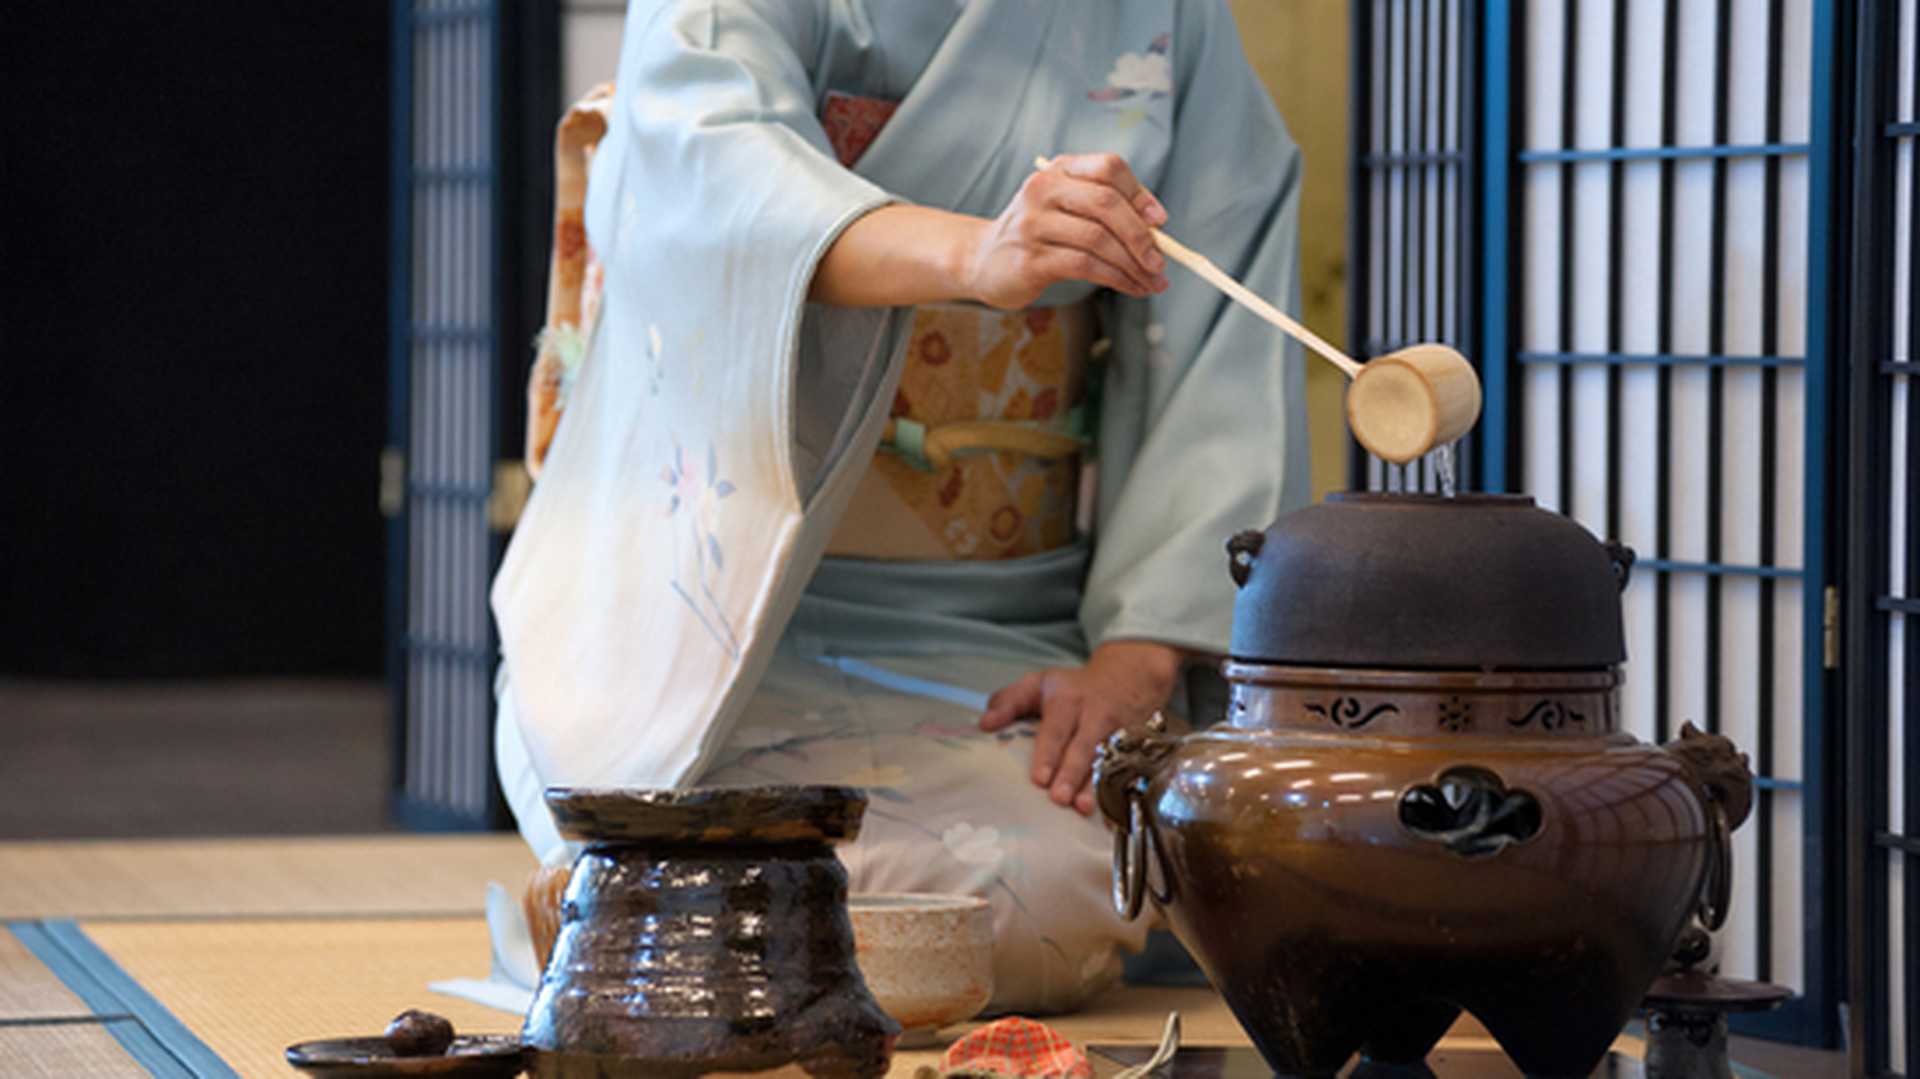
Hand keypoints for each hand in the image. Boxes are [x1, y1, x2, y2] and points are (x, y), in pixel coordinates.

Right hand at [962, 153, 1170, 308]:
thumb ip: (1106, 210)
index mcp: (1058, 170)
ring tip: (1152, 282)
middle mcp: (1043, 190)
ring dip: (1133, 264)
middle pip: (1106, 204)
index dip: (1139, 194)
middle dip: (1141, 236)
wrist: (983, 261)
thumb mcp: (1067, 209)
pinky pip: (1085, 266)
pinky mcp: (1030, 259)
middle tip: (1160, 262)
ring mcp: (1033, 224)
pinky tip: (1130, 288)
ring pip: (1098, 240)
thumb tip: (1157, 229)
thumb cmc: (1039, 234)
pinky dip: (1116, 279)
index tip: (1160, 222)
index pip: (1108, 168)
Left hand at [979, 640, 1184, 814]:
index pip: (1055, 729)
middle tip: (1059, 798)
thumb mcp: (1039, 683)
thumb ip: (1008, 701)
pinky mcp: (1133, 744)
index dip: (1048, 754)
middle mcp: (1092, 714)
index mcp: (1066, 699)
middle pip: (1082, 746)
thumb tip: (984, 724)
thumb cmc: (1073, 687)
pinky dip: (1117, 790)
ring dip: (1093, 786)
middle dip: (1071, 773)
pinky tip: (1109, 811)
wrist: (1128, 675)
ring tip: (1082, 808)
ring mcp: (1116, 730)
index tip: (1039, 778)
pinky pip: (1125, 769)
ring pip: (1104, 761)